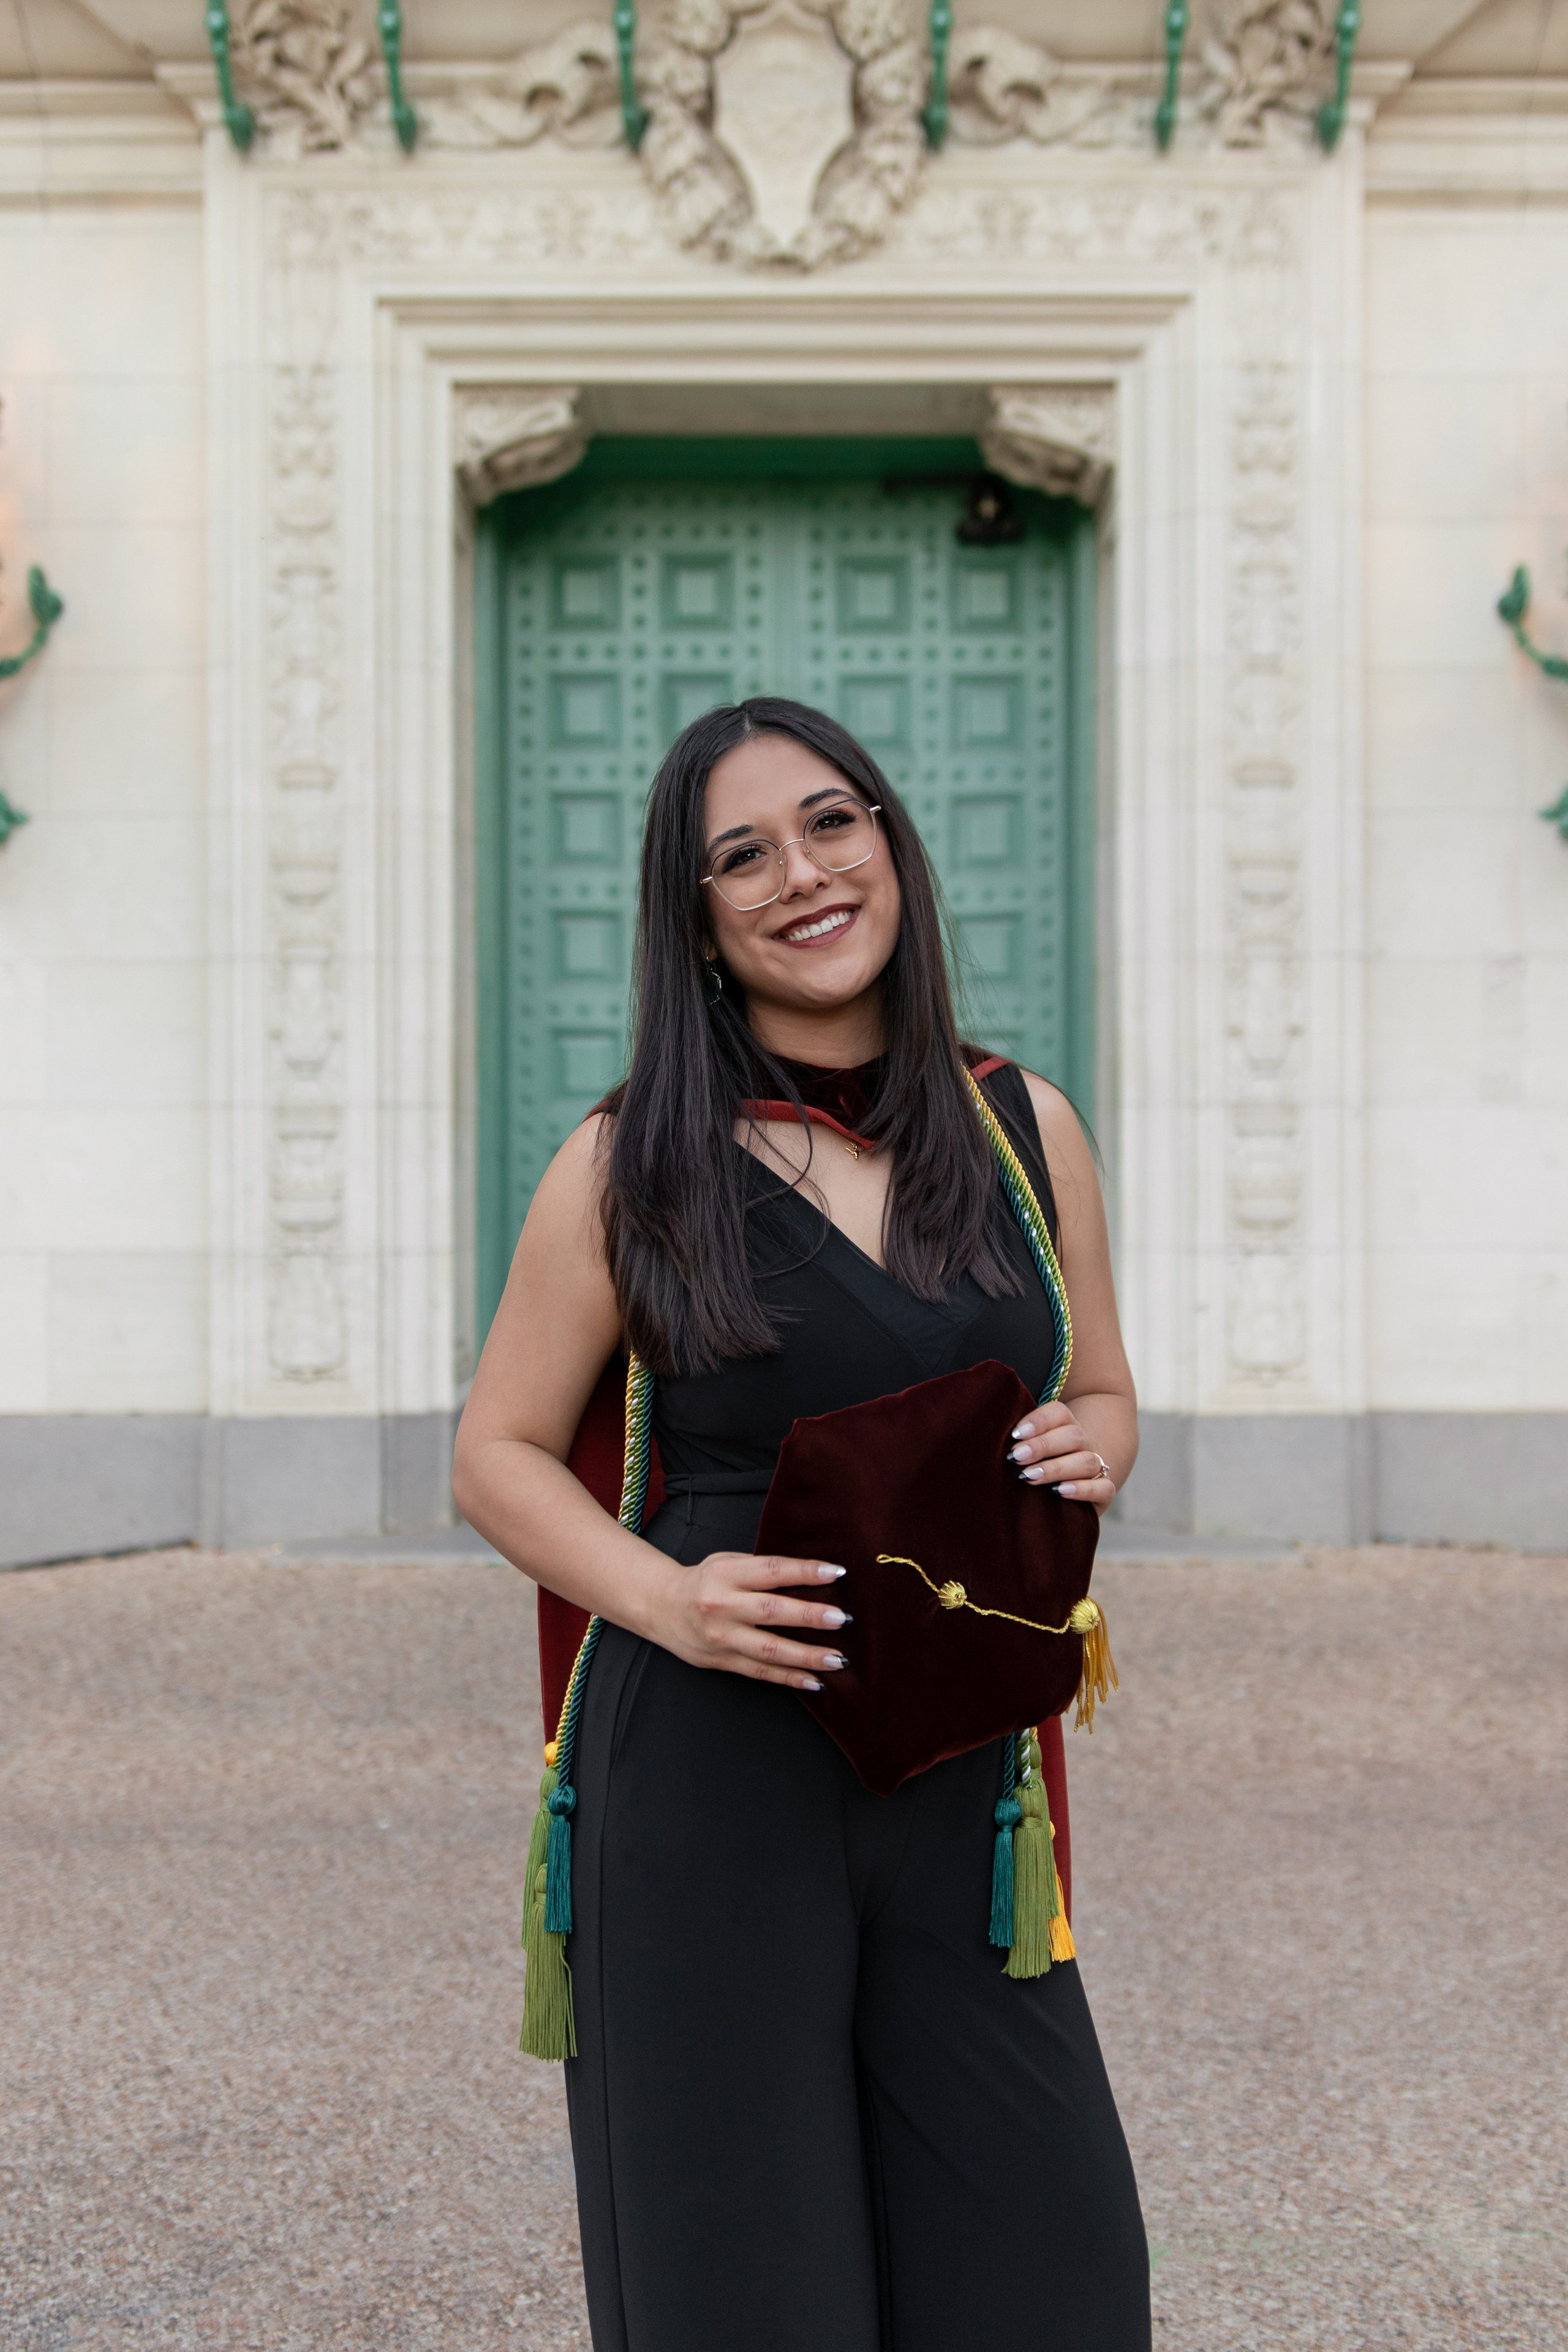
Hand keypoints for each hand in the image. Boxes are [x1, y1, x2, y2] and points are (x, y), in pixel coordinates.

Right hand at [644, 1552, 851, 1691]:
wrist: (662, 1607)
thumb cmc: (703, 1581)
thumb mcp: (728, 1561)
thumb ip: (762, 1569)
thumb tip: (812, 1575)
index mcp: (726, 1574)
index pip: (772, 1571)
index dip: (805, 1571)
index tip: (836, 1572)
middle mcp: (722, 1606)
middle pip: (771, 1611)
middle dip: (810, 1616)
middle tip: (842, 1619)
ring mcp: (722, 1637)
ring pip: (769, 1650)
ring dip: (806, 1656)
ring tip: (837, 1659)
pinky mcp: (723, 1661)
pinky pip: (761, 1672)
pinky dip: (789, 1678)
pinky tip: (814, 1681)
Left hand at [1007, 1402, 1115, 1511]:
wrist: (1079, 1482)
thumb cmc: (1043, 1463)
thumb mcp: (1032, 1447)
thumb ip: (1020, 1440)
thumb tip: (989, 1437)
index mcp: (1067, 1426)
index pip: (1059, 1413)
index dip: (1039, 1421)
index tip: (1016, 1435)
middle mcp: (1085, 1444)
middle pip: (1073, 1435)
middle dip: (1043, 1446)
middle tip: (1017, 1457)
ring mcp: (1097, 1467)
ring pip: (1087, 1461)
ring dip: (1057, 1468)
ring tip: (1030, 1477)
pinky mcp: (1105, 1492)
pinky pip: (1104, 1488)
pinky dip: (1084, 1489)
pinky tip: (1060, 1491)